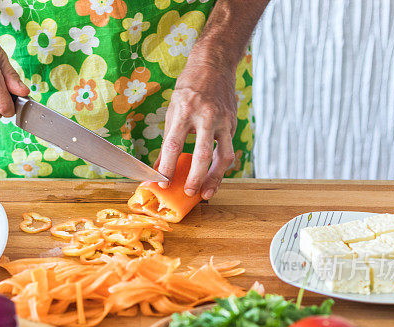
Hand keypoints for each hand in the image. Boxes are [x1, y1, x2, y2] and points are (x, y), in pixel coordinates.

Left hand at [157, 54, 237, 199]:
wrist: (214, 65)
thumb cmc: (190, 88)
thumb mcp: (173, 109)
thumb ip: (169, 139)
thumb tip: (160, 166)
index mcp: (185, 111)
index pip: (174, 145)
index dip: (167, 166)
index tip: (162, 182)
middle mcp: (206, 116)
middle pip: (203, 155)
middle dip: (196, 178)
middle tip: (188, 192)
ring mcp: (223, 121)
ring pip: (224, 156)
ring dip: (216, 178)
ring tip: (207, 193)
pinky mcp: (233, 124)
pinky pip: (229, 150)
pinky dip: (221, 167)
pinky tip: (214, 177)